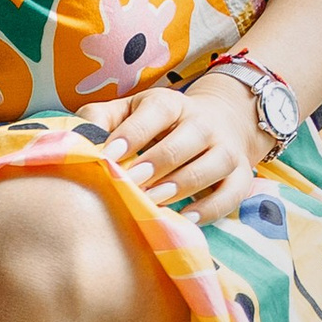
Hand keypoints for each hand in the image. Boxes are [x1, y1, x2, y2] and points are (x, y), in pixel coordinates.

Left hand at [101, 74, 262, 223]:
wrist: (216, 123)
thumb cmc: (157, 124)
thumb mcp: (128, 111)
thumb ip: (100, 119)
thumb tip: (80, 138)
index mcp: (171, 103)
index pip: (156, 113)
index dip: (132, 134)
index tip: (108, 157)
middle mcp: (203, 122)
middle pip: (186, 141)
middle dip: (156, 163)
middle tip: (129, 182)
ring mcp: (226, 148)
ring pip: (213, 164)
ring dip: (182, 184)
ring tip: (153, 200)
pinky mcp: (241, 174)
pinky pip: (233, 192)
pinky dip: (213, 208)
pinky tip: (187, 218)